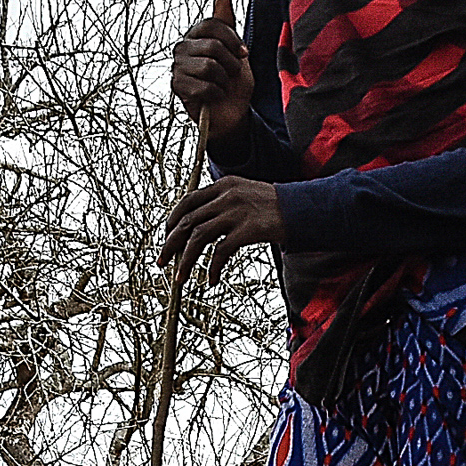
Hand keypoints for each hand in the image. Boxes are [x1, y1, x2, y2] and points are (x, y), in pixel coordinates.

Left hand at [163, 175, 284, 279]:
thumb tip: (199, 223)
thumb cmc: (274, 206)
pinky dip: (212, 267)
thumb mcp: (245, 194)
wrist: (303, 209)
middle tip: (162, 261)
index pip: (188, 201)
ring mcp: (236, 212)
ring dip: (185, 259)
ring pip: (198, 237)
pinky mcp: (247, 230)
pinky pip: (221, 252)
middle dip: (170, 244)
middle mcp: (226, 197)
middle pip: (187, 221)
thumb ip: (222, 202)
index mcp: (223, 185)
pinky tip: (211, 279)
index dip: (173, 220)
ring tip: (179, 277)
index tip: (167, 236)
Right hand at [171, 0, 254, 146]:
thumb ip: (227, 25)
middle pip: (213, 46)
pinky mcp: (177, 87)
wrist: (233, 112)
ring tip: (223, 85)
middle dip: (231, 63)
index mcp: (196, 36)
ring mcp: (178, 67)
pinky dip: (217, 94)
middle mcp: (183, 48)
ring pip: (209, 66)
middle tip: (231, 74)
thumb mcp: (236, 50)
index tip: (243, 53)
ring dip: (224, 80)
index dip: (231, 38)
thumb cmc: (234, 81)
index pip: (211, 24)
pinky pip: (204, 86)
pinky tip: (215, 96)